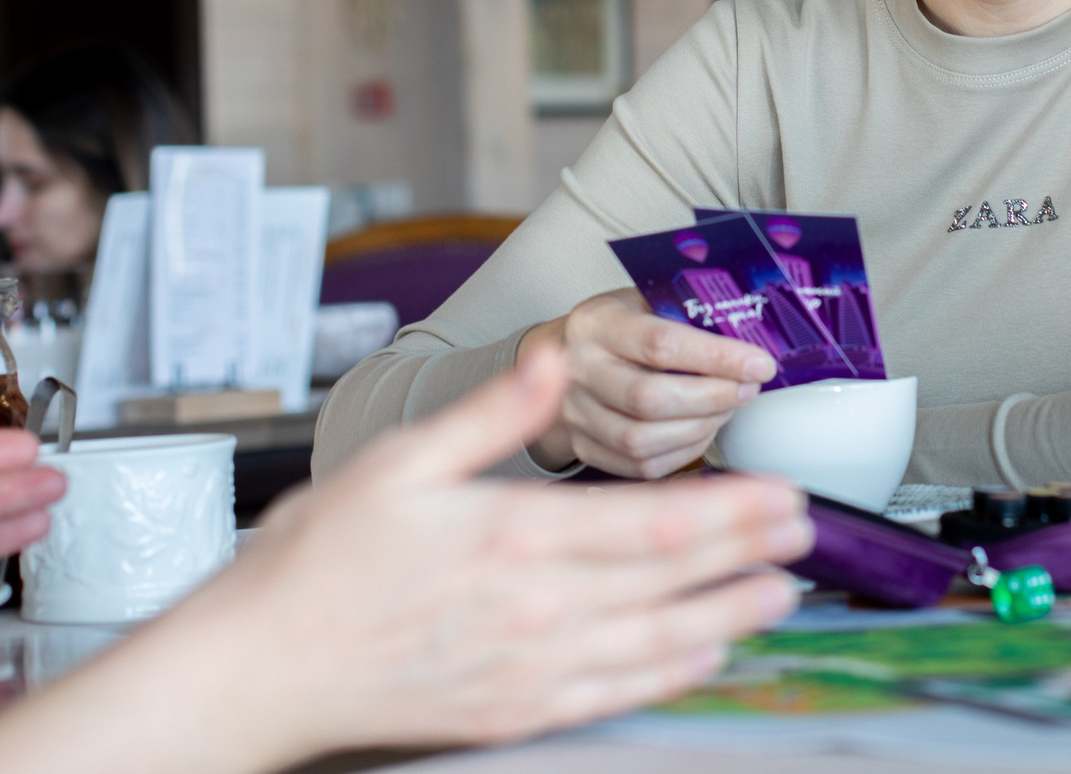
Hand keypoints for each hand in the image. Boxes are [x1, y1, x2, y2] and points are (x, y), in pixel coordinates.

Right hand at [0, 346, 811, 773]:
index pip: (653, 524)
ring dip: (729, 617)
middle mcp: (535, 609)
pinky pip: (612, 692)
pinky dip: (669, 673)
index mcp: (512, 536)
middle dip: (748, 556)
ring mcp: (527, 668)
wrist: (261, 666)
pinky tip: (703, 655)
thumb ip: (492, 412)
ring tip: (782, 595)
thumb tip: (559, 359)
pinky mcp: (512, 710)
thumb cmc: (319, 559)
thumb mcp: (400, 460)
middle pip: (671, 582)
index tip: (784, 494)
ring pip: (656, 643)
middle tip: (809, 535)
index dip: (730, 511)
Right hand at [518, 288, 774, 477]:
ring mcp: (577, 414)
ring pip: (642, 440)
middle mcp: (578, 370)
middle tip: (749, 389)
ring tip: (727, 409)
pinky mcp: (584, 448)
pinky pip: (639, 465)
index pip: (659, 343)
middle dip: (713, 398)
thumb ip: (686, 314)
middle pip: (649, 398)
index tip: (759, 363)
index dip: (716, 357)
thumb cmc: (616, 327)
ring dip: (700, 428)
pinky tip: (703, 431)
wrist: (560, 358)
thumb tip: (753, 334)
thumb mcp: (642, 301)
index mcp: (596, 323)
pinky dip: (681, 453)